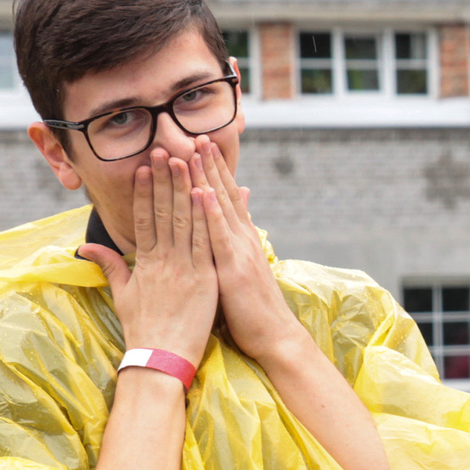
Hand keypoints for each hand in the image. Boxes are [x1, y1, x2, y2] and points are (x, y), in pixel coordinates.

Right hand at [80, 150, 215, 364]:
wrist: (160, 359)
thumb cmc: (143, 329)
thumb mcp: (122, 294)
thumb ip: (110, 265)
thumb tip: (85, 246)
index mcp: (144, 263)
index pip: (142, 219)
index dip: (143, 191)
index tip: (144, 166)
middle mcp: (163, 261)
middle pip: (162, 212)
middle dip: (163, 180)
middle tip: (163, 150)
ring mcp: (184, 269)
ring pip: (184, 221)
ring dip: (184, 188)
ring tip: (184, 161)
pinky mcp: (205, 279)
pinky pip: (206, 242)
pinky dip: (206, 218)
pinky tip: (205, 193)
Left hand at [190, 139, 307, 362]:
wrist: (274, 336)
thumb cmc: (253, 309)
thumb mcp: (243, 269)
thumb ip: (237, 244)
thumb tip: (234, 231)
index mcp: (241, 240)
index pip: (226, 198)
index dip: (214, 171)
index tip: (201, 145)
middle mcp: (242, 239)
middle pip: (224, 194)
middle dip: (210, 164)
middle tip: (196, 133)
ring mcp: (239, 251)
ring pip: (220, 207)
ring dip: (207, 177)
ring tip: (195, 150)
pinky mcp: (233, 268)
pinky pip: (219, 236)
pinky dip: (211, 212)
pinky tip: (202, 191)